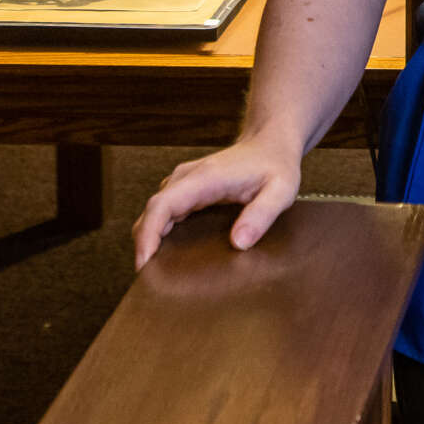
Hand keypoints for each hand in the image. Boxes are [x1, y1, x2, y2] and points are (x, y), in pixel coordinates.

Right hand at [130, 131, 301, 268]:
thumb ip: (261, 215)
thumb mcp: (281, 191)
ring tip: (155, 274)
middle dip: (144, 245)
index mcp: (205, 178)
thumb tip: (238, 243)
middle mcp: (188, 178)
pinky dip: (159, 233)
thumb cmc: (276, 165)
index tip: (143, 263)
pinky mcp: (188, 190)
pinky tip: (166, 256)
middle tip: (148, 281)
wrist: (270, 142)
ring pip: (155, 213)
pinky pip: (164, 212)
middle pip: (152, 212)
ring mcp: (185, 183)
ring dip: (149, 240)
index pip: (163, 205)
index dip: (148, 234)